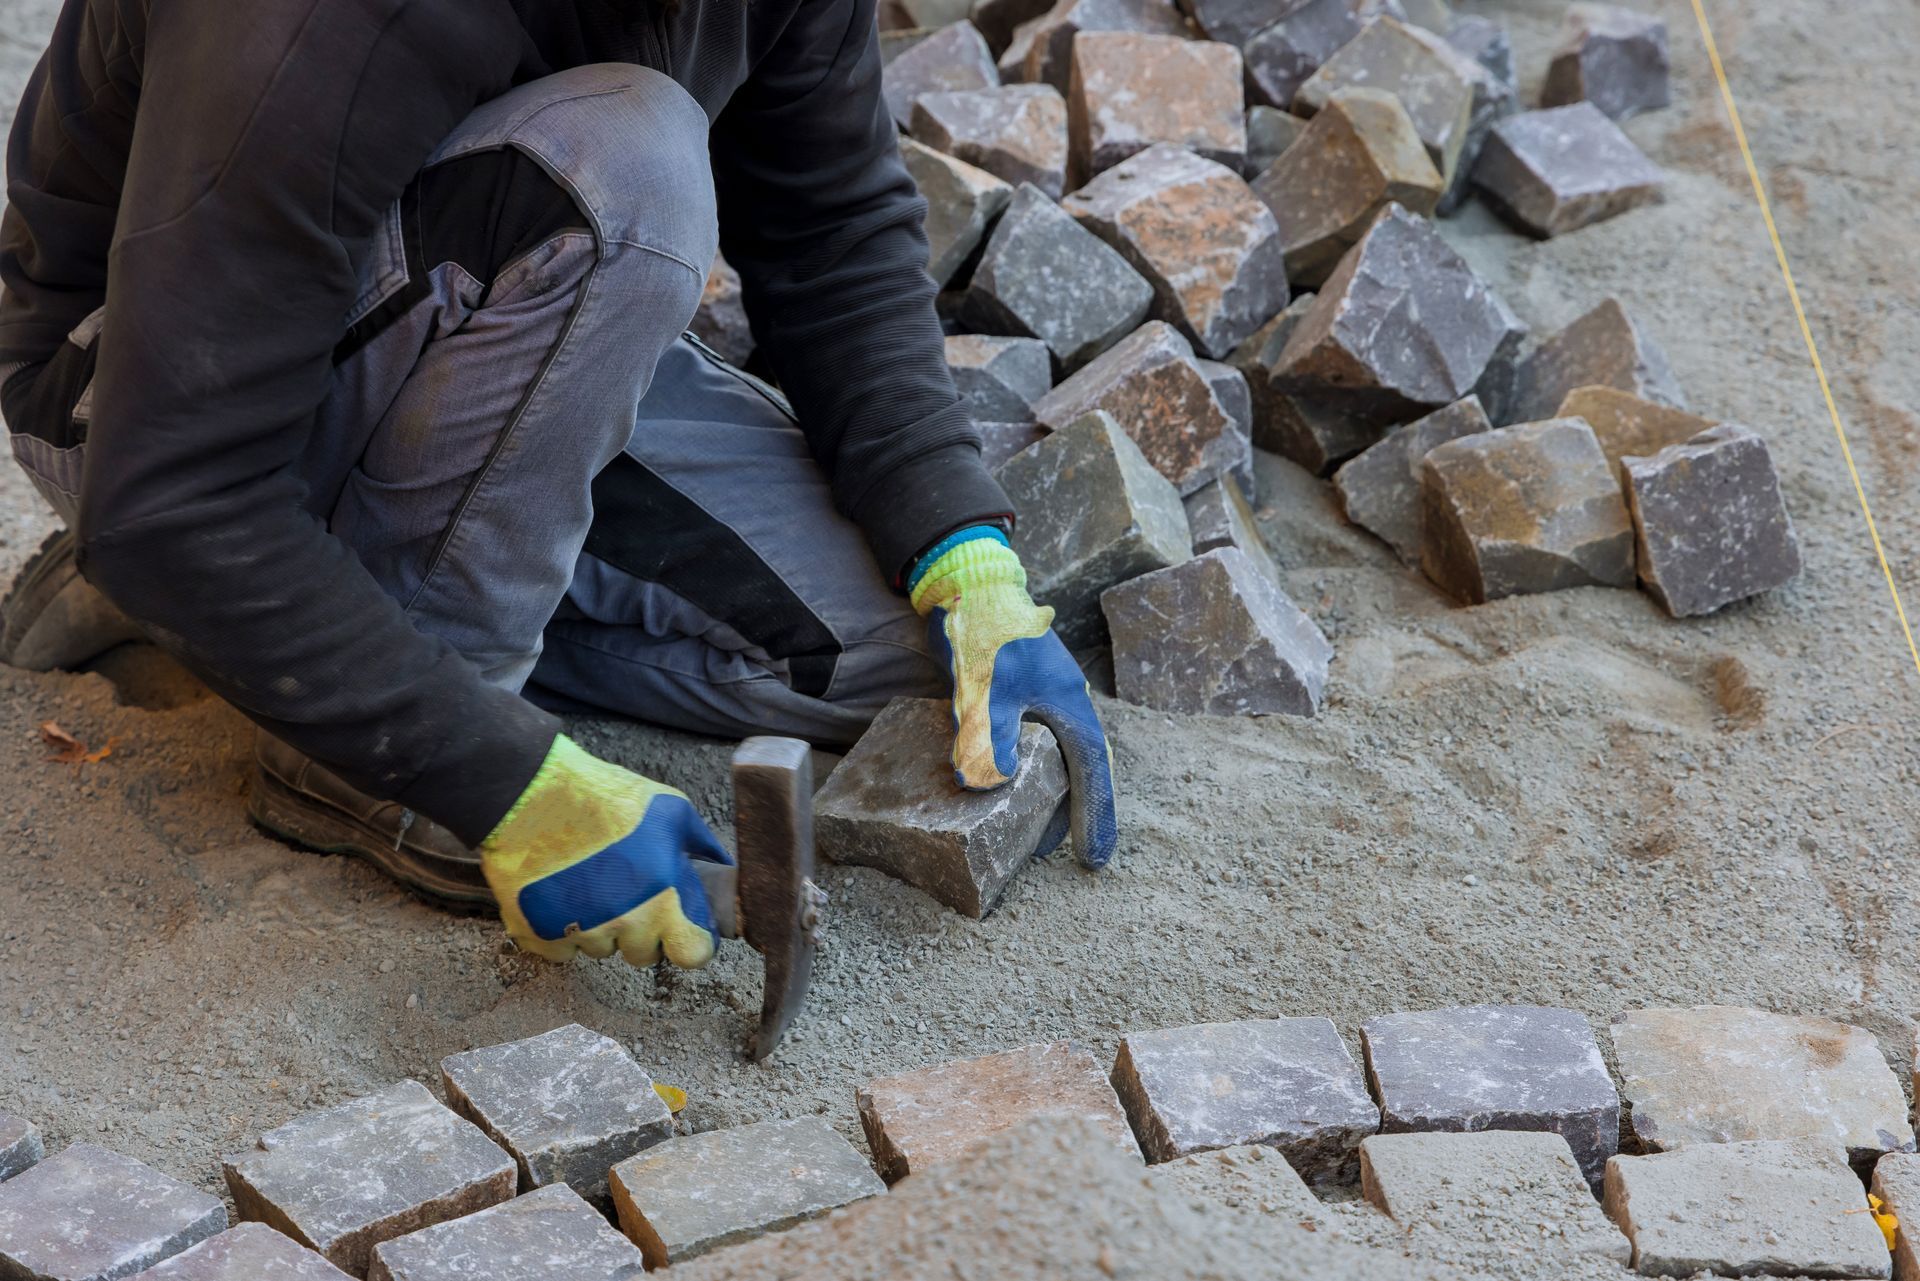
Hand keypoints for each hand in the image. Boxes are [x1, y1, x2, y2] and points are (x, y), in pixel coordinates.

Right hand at [479, 736, 730, 965]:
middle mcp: (624, 923)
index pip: (693, 955)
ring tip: (590, 883)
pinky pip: (561, 951)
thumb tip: (722, 865)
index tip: (681, 927)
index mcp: (662, 897)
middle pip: (645, 955)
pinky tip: (561, 894)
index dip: (689, 941)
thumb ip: (700, 844)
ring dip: (601, 928)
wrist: (532, 792)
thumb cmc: (603, 798)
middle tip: (629, 893)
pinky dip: (562, 930)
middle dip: (642, 932)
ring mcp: (580, 932)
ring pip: (602, 951)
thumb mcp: (670, 809)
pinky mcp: (539, 934)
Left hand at [911, 529, 1118, 868]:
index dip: (1094, 816)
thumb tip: (984, 784)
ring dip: (1056, 797)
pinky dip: (1035, 774)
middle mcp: (1065, 706)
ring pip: (1061, 760)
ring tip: (1041, 836)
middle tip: (1079, 855)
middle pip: (1082, 770)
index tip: (1095, 858)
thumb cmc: (986, 634)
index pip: (1090, 771)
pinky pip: (1038, 746)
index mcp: (1069, 705)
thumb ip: (988, 735)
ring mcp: (1046, 700)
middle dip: (1081, 813)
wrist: (970, 584)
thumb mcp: (987, 688)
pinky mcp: (1023, 696)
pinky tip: (1016, 789)